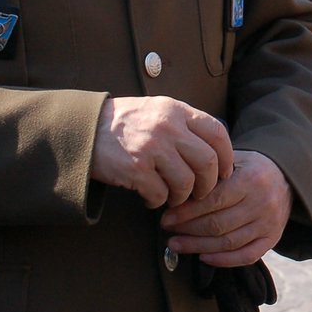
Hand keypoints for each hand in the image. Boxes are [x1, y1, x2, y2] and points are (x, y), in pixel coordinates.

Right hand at [90, 97, 234, 209]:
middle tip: (201, 193)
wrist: (84, 128)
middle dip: (208, 184)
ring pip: (186, 182)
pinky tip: (151, 199)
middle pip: (207, 162)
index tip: (225, 172)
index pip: (217, 133)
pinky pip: (160, 194)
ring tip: (173, 197)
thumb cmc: (126, 122)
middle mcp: (168, 127)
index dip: (227, 157)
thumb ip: (185, 124)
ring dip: (182, 196)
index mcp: (177, 110)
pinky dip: (158, 202)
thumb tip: (215, 151)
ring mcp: (152, 147)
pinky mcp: (135, 168)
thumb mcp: (159, 110)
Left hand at [161, 151, 293, 266]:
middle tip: (167, 230)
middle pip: (218, 224)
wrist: (285, 178)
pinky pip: (246, 256)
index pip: (213, 200)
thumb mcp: (234, 160)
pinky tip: (203, 257)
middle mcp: (262, 203)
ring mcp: (269, 223)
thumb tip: (176, 192)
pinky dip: (223, 260)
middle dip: (187, 230)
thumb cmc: (250, 169)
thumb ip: (210, 173)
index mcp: (251, 179)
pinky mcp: (272, 239)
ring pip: (228, 242)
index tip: (166, 216)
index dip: (187, 212)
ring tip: (176, 244)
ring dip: (198, 246)